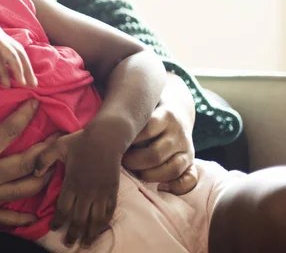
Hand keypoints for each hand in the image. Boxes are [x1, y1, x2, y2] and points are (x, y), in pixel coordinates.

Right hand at [0, 0, 36, 87]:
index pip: (0, 57)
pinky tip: (22, 79)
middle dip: (22, 69)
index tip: (7, 84)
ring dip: (26, 69)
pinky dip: (18, 68)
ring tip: (31, 84)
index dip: (4, 71)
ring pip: (18, 54)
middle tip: (29, 84)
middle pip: (14, 55)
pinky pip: (12, 56)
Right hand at [0, 99, 55, 224]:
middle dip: (45, 150)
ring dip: (41, 178)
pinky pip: (3, 217)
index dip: (24, 115)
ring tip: (55, 167)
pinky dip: (21, 218)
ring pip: (22, 191)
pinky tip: (35, 216)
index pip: (9, 132)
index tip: (36, 103)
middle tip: (60, 138)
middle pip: (26, 164)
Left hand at [34, 122, 122, 247]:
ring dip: (89, 234)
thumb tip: (34, 173)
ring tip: (85, 244)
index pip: (63, 208)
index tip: (54, 228)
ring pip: (95, 220)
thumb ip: (43, 158)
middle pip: (79, 219)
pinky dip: (104, 223)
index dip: (58, 221)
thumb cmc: (81, 140)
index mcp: (72, 183)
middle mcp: (86, 192)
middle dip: (73, 234)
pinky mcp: (112, 191)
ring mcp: (101, 193)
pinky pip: (109, 212)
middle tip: (68, 244)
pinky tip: (100, 229)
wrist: (107, 137)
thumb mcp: (57, 145)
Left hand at [122, 73, 196, 193]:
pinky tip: (160, 187)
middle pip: (155, 154)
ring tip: (133, 173)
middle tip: (119, 162)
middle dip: (134, 161)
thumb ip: (126, 109)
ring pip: (171, 169)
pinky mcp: (191, 161)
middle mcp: (178, 133)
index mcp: (166, 115)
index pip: (146, 130)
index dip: (128, 140)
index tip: (114, 144)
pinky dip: (177, 187)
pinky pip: (190, 179)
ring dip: (149, 175)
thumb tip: (98, 124)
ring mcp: (187, 148)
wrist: (178, 107)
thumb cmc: (149, 107)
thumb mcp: (142, 103)